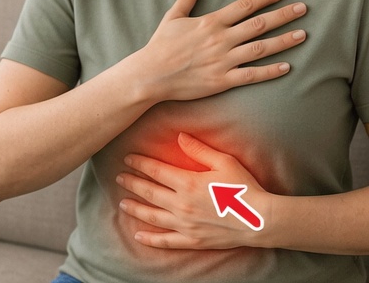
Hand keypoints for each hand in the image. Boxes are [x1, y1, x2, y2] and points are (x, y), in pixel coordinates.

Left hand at [117, 132, 272, 249]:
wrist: (259, 220)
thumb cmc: (243, 187)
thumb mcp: (223, 161)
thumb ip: (199, 149)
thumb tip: (179, 136)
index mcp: (187, 182)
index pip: (156, 170)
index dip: (139, 163)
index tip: (127, 158)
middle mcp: (182, 204)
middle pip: (149, 192)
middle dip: (132, 183)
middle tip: (119, 177)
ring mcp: (186, 225)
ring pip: (153, 216)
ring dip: (136, 208)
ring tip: (122, 203)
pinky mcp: (193, 241)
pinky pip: (167, 242)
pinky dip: (151, 240)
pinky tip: (138, 236)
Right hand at [137, 0, 306, 102]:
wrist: (152, 74)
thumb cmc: (162, 44)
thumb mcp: (174, 15)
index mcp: (211, 21)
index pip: (245, 5)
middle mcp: (221, 39)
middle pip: (259, 24)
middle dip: (283, 15)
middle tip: (303, 8)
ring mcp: (224, 61)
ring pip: (260, 49)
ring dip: (283, 41)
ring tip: (302, 34)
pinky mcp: (223, 81)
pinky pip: (252, 75)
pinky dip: (270, 71)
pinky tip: (287, 66)